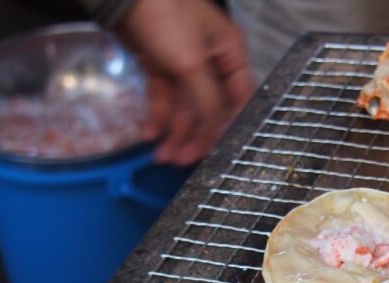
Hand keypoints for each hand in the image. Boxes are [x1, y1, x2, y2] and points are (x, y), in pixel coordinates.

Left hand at [116, 0, 254, 164]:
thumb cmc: (166, 17)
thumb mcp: (191, 63)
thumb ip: (207, 101)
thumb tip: (217, 131)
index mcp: (229, 55)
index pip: (239, 100)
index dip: (229, 127)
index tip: (218, 151)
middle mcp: (211, 63)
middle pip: (208, 109)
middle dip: (195, 136)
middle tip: (181, 160)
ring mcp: (184, 65)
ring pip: (184, 108)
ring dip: (174, 133)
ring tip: (161, 156)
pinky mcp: (160, 67)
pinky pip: (163, 100)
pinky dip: (158, 118)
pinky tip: (149, 134)